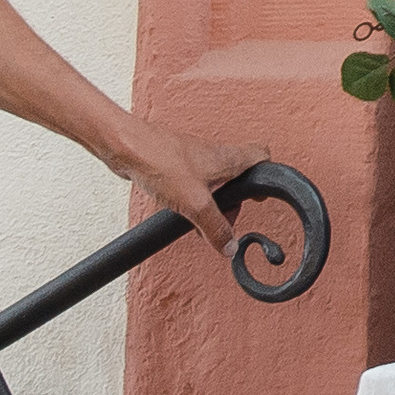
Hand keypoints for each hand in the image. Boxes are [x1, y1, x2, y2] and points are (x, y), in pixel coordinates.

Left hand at [103, 116, 262, 255]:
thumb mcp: (195, 204)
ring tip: (197, 219)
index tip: (260, 197)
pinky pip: (193, 183)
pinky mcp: (175, 164)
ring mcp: (194, 158)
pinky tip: (178, 210)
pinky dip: (191, 198)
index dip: (267, 175)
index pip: (262, 156)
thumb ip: (215, 228)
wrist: (127, 147)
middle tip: (223, 220)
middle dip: (233, 201)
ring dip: (211, 202)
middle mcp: (215, 155)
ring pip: (214, 181)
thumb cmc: (161, 161)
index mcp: (228, 158)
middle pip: (238, 176)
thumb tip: (230, 247)